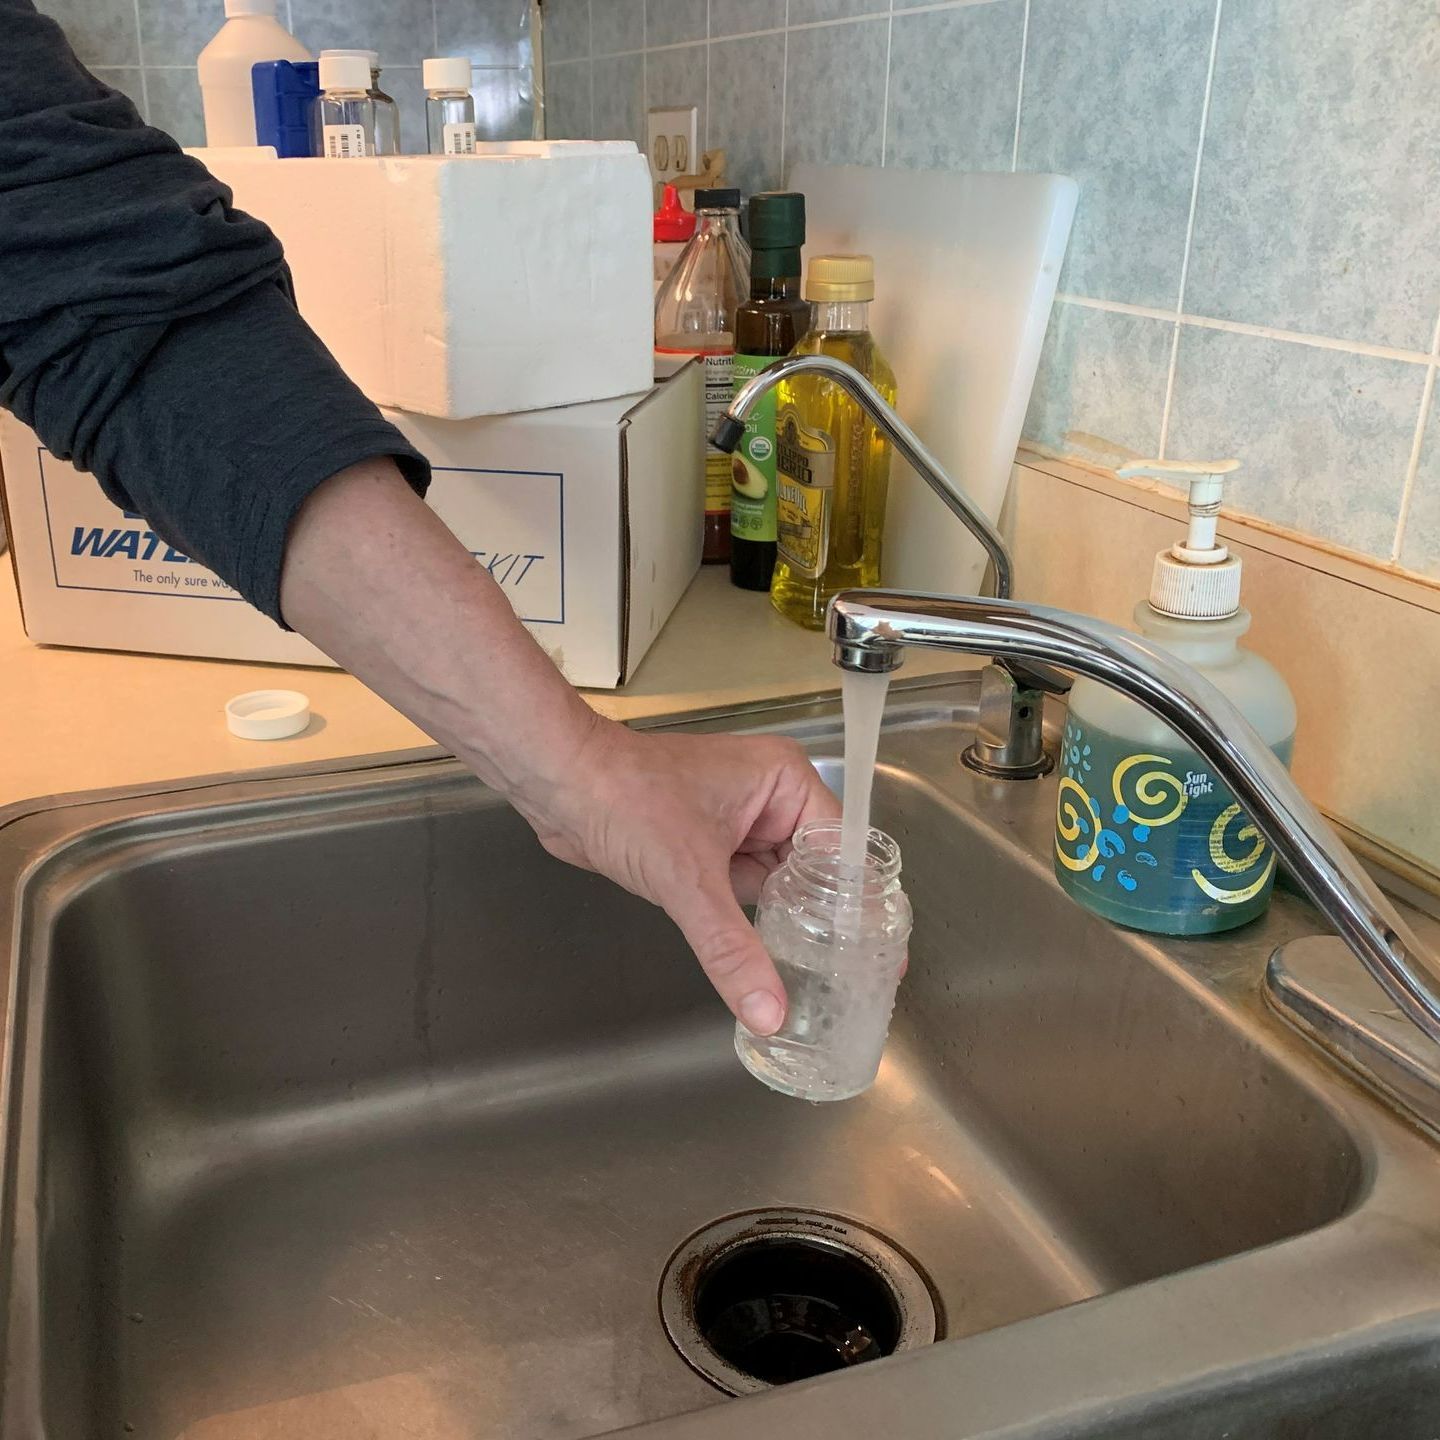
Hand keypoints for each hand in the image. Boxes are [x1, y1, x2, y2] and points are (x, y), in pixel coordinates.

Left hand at [279, 461, 838, 1033]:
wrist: (557, 784)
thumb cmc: (624, 797)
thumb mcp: (689, 880)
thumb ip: (733, 948)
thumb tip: (769, 1009)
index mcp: (784, 782)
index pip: (842, 850)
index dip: (862, 905)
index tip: (883, 953)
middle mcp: (768, 799)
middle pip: (816, 872)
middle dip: (827, 924)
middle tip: (855, 981)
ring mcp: (736, 823)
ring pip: (778, 887)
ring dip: (787, 929)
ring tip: (819, 985)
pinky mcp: (705, 848)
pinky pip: (742, 894)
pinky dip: (749, 928)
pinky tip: (767, 969)